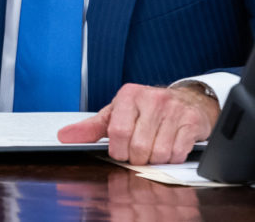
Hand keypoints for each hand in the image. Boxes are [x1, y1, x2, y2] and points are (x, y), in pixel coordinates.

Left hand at [56, 82, 218, 164]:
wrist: (185, 100)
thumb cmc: (145, 110)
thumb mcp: (116, 114)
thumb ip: (90, 128)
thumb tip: (63, 136)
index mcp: (129, 95)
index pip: (117, 131)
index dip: (117, 150)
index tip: (119, 151)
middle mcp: (152, 99)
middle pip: (138, 146)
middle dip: (136, 158)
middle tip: (137, 153)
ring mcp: (174, 109)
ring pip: (158, 152)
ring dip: (154, 159)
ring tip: (153, 149)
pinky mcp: (191, 121)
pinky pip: (177, 153)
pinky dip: (171, 158)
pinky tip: (169, 147)